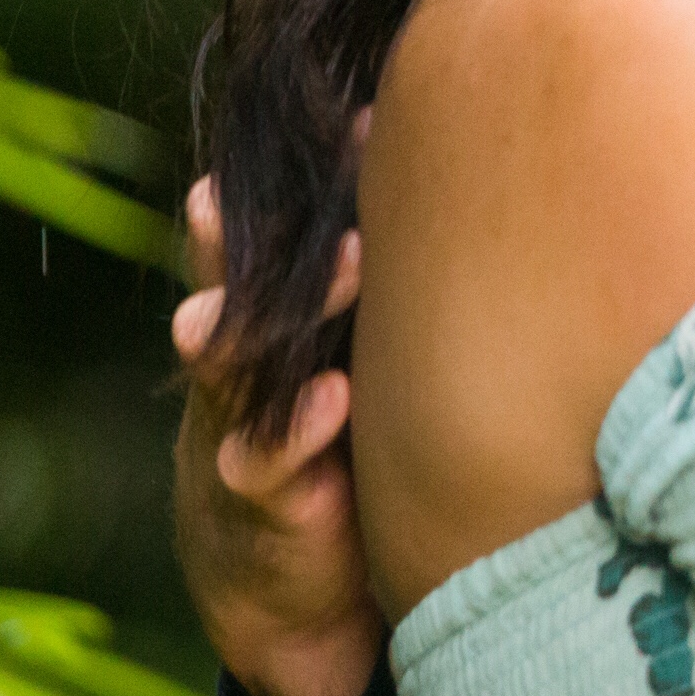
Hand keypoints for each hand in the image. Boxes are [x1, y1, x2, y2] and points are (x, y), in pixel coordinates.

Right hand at [172, 164, 388, 695]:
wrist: (285, 575)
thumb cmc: (333, 427)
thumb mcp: (347, 344)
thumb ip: (376, 272)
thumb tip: (461, 159)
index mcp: (270, 312)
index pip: (271, 237)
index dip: (302, 181)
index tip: (356, 120)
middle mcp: (244, 360)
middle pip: (234, 283)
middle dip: (240, 238)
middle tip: (250, 189)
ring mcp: (241, 426)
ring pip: (232, 366)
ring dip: (265, 318)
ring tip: (335, 266)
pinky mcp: (263, 501)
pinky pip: (265, 463)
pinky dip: (295, 432)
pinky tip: (330, 401)